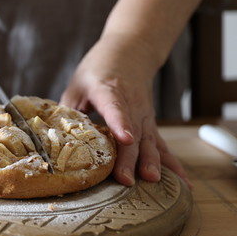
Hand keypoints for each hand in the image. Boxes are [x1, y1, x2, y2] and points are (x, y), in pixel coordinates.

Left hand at [60, 32, 189, 186]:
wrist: (129, 53)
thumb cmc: (97, 70)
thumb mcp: (76, 86)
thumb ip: (67, 112)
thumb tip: (54, 140)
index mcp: (108, 90)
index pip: (115, 108)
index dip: (121, 123)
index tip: (125, 138)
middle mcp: (131, 104)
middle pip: (133, 133)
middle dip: (130, 158)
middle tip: (127, 180)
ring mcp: (144, 115)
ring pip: (150, 140)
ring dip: (152, 162)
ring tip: (153, 182)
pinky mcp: (150, 124)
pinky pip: (161, 145)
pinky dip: (171, 163)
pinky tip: (182, 182)